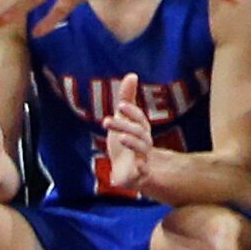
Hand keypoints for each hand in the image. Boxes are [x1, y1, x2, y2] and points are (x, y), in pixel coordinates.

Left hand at [104, 74, 155, 192]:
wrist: (127, 172)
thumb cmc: (125, 143)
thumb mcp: (123, 121)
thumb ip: (127, 99)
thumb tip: (132, 74)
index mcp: (141, 130)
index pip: (139, 118)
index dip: (131, 111)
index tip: (119, 105)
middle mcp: (144, 142)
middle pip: (139, 132)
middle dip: (124, 125)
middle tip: (106, 120)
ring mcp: (143, 159)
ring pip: (142, 149)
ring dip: (132, 142)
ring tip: (119, 137)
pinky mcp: (139, 175)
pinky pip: (143, 171)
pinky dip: (141, 168)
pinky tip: (137, 165)